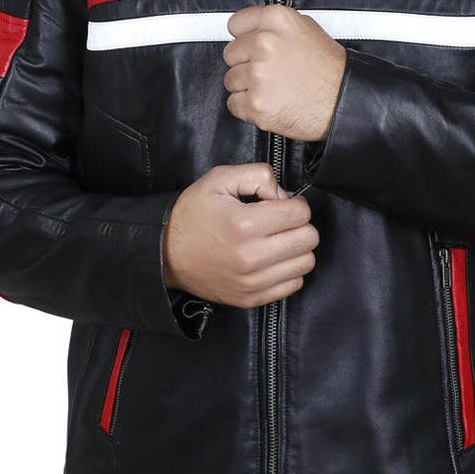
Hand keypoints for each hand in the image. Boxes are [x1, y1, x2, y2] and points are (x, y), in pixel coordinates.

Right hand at [162, 163, 318, 308]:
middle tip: (281, 221)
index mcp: (243, 224)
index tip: (280, 204)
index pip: (300, 213)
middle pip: (308, 239)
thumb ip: (258, 175)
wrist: (166, 253)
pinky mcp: (251, 298)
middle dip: (300, 224)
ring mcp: (251, 282)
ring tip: (277, 241)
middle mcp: (250, 257)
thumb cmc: (193, 214)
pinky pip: (294, 284)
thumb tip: (286, 194)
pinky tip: (272, 259)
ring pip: (306, 263)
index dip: (295, 203)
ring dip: (297, 248)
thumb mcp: (219, 179)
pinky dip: (289, 270)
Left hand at [223, 4, 346, 141]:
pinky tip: (270, 102)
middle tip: (270, 72)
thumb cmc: (330, 70)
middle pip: (230, 54)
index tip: (251, 47)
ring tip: (274, 88)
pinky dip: (248, 107)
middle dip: (246, 64)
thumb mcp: (307, 29)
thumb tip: (252, 30)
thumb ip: (275, 27)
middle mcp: (265, 43)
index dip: (244, 38)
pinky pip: (234, 103)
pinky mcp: (256, 103)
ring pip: (231, 80)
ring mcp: (258, 75)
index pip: (235, 24)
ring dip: (248, 87)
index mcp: (276, 20)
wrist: (345, 101)